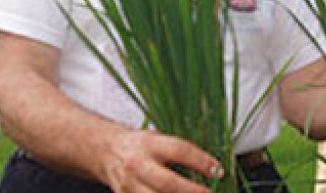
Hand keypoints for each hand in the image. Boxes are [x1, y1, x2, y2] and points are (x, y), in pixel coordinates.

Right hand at [103, 129, 221, 192]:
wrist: (107, 150)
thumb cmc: (139, 145)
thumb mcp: (159, 138)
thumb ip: (180, 152)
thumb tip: (210, 167)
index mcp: (150, 144)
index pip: (180, 150)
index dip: (201, 161)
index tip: (218, 171)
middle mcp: (138, 165)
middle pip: (166, 182)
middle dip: (191, 191)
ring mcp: (129, 185)